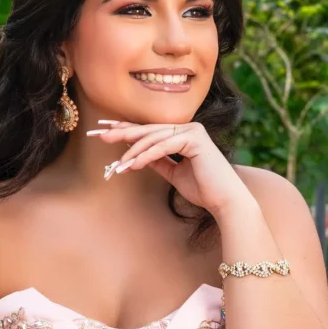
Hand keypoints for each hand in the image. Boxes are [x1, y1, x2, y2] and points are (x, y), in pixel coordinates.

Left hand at [87, 119, 246, 216]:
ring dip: (134, 151)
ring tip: (118, 162)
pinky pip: (164, 146)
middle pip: (150, 129)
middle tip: (103, 135)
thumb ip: (158, 162)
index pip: (152, 130)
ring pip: (155, 137)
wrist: (224, 201)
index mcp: (184, 134)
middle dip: (124, 133)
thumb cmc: (203, 189)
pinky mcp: (196, 139)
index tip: (108, 130)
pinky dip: (147, 156)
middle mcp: (189, 128)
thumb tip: (138, 155)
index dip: (129, 129)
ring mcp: (193, 131)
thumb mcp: (174, 174)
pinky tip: (133, 164)